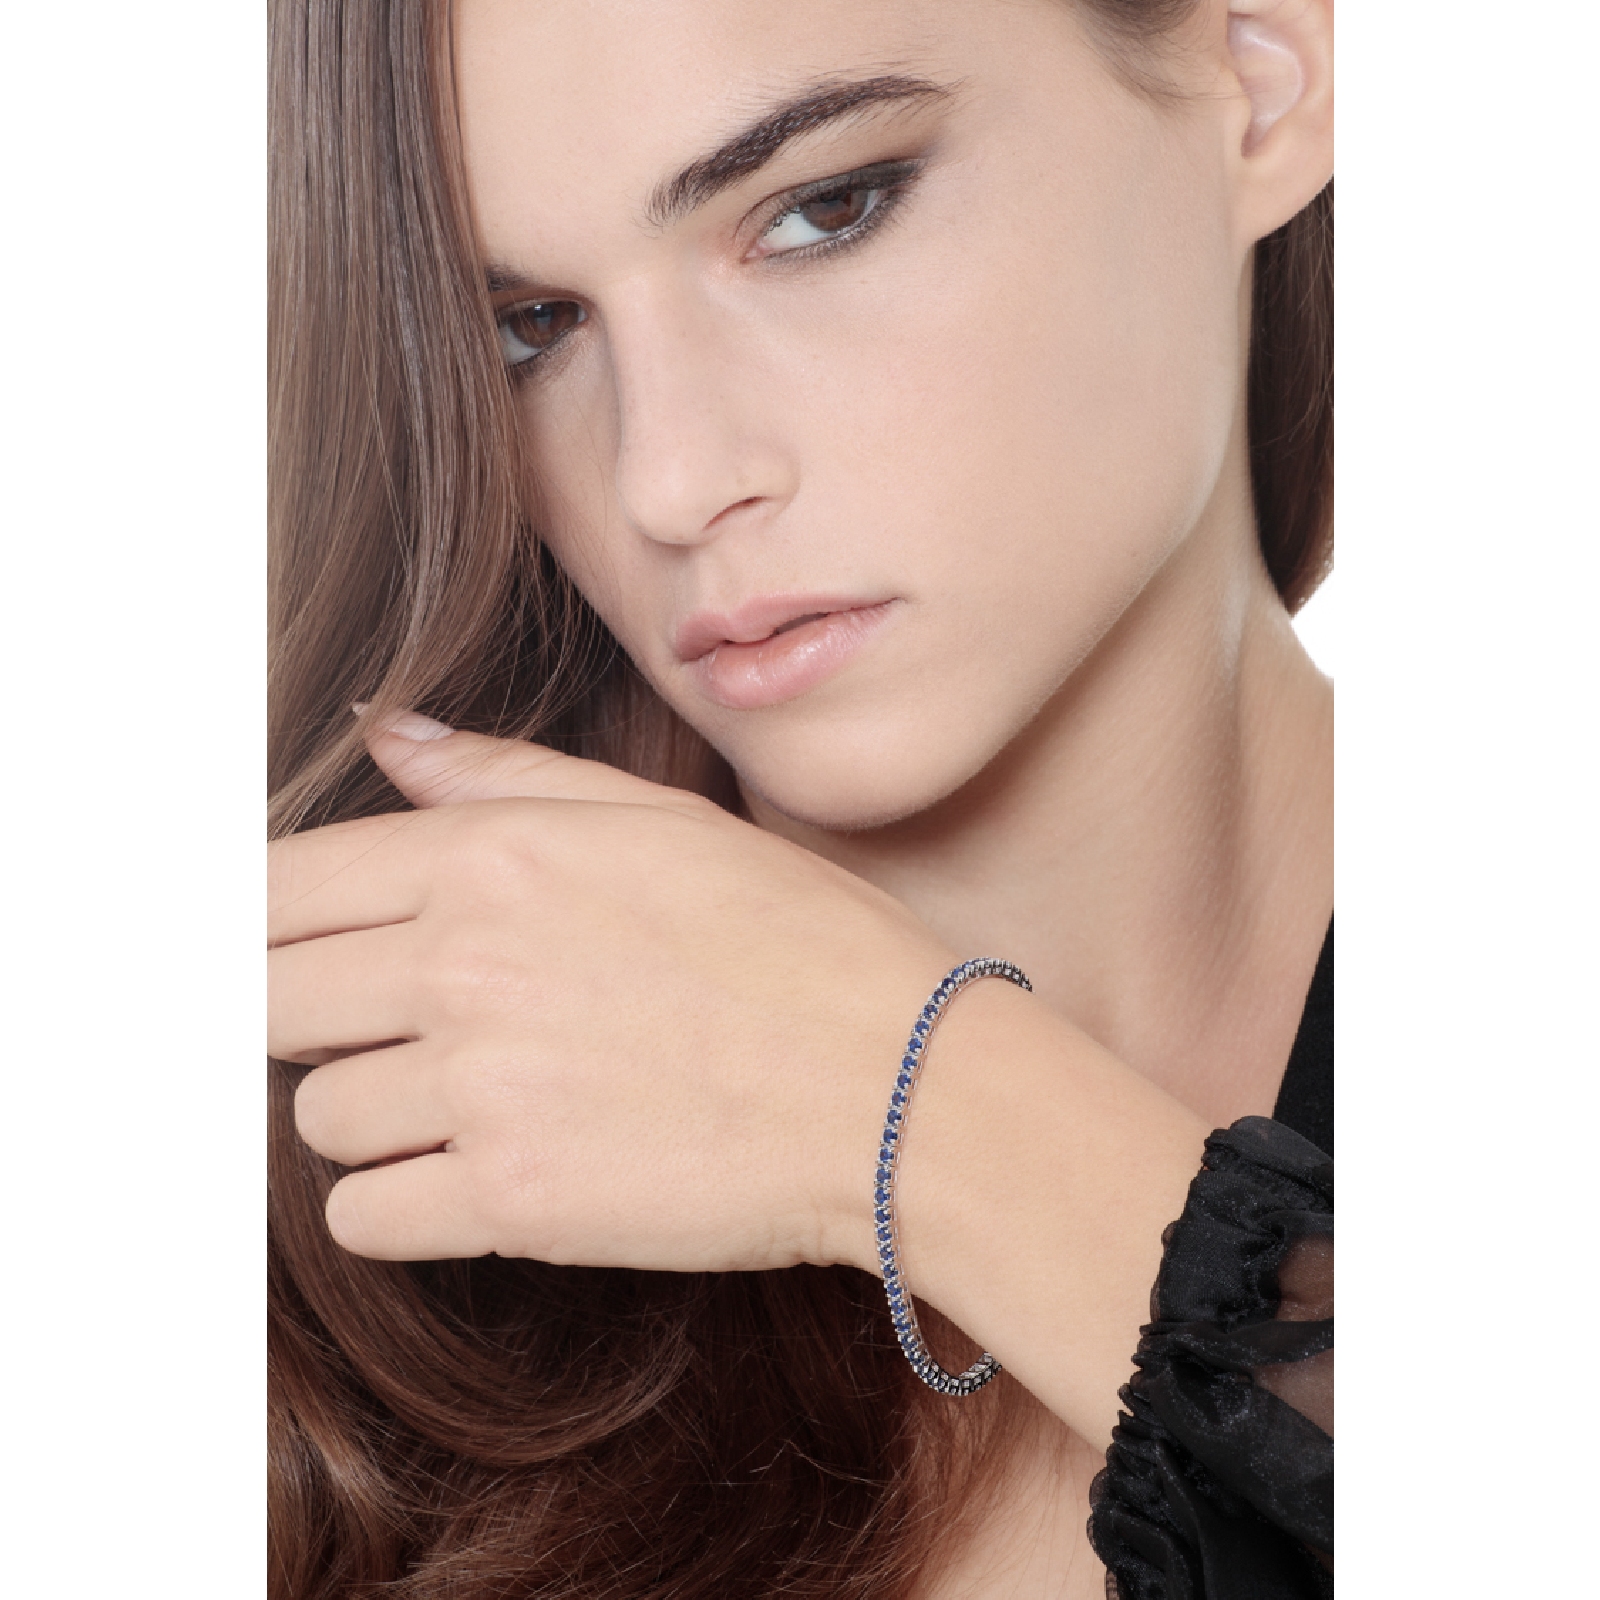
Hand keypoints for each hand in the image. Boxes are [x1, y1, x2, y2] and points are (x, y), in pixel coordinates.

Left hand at [268, 713, 957, 1275]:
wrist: (902, 1084)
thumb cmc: (799, 941)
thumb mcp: (659, 820)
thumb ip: (503, 777)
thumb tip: (387, 736)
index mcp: (495, 857)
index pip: (279, 887)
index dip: (265, 924)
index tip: (293, 954)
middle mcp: (467, 964)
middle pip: (266, 1001)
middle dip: (307, 1017)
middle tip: (388, 1029)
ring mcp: (484, 1088)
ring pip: (314, 1115)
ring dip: (368, 1114)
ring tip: (466, 1101)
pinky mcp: (514, 1203)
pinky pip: (362, 1216)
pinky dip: (397, 1203)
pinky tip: (474, 1173)